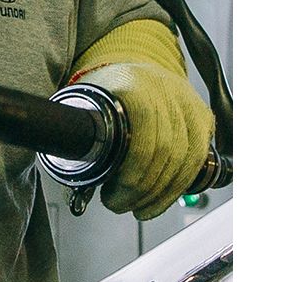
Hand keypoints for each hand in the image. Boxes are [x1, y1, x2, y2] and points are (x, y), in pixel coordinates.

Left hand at [83, 61, 213, 218]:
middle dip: (143, 189)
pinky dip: (178, 186)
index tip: (112, 195)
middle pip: (167, 150)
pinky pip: (198, 158)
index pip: (142, 133)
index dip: (132, 174)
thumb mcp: (87, 108)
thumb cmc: (106, 94)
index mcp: (131, 83)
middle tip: (121, 204)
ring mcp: (187, 101)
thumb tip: (79, 191)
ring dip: (161, 193)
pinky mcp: (202, 116)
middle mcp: (164, 88)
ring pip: (186, 158)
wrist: (133, 75)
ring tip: (139, 207)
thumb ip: (83, 142)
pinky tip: (161, 198)